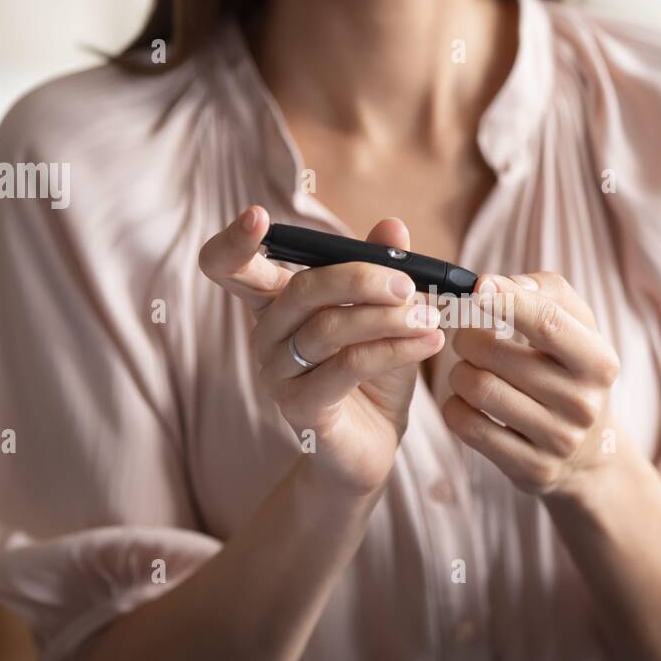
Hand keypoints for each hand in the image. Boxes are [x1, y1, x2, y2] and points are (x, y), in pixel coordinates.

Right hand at [198, 205, 444, 493]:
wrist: (374, 444)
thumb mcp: (384, 316)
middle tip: (409, 282)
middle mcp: (266, 336)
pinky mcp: (300, 408)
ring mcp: (277, 374)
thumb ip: (383, 271)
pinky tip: (428, 343)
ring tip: (431, 318)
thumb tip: (392, 226)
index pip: (229, 268)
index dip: (234, 242)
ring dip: (388, 318)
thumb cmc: (374, 374)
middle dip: (359, 278)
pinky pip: (348, 366)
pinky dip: (394, 348)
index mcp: (276, 304)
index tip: (257, 216)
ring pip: (329, 328)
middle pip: (300, 290)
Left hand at [442, 272, 621, 498]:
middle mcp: (583, 403)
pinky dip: (455, 405)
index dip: (505, 300)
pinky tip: (467, 401)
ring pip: (477, 388)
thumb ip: (544, 291)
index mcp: (599, 361)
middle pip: (495, 354)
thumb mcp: (578, 327)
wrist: (590, 452)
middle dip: (467, 337)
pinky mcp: (531, 468)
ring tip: (469, 368)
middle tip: (467, 335)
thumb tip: (494, 284)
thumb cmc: (572, 372)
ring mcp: (558, 441)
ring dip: (459, 371)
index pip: (547, 322)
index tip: (477, 287)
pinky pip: (467, 426)